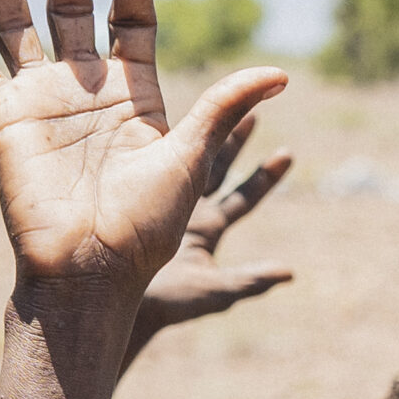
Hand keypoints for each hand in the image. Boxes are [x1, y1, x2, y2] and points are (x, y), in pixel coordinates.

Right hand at [0, 0, 285, 306]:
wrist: (92, 272)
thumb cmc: (147, 228)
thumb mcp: (192, 160)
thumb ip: (225, 108)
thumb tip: (281, 75)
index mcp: (135, 95)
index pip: (131, 20)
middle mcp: (84, 89)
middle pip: (72, 9)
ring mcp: (40, 100)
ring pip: (17, 23)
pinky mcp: (3, 119)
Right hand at [132, 113, 293, 338]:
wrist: (108, 299)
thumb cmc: (163, 302)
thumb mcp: (210, 290)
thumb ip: (248, 281)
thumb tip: (290, 274)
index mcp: (208, 228)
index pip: (244, 198)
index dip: (265, 177)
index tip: (288, 152)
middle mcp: (186, 210)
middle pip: (215, 165)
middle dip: (233, 137)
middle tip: (253, 109)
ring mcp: (156, 199)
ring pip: (177, 151)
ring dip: (194, 126)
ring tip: (212, 95)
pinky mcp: (127, 191)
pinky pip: (136, 155)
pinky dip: (140, 133)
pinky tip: (140, 107)